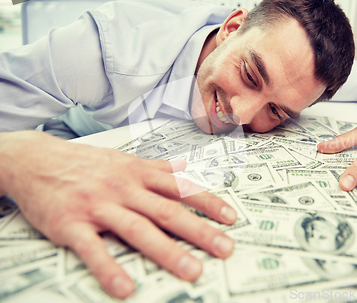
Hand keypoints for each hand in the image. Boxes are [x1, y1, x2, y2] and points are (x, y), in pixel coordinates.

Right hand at [0, 131, 236, 298]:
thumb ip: (157, 167)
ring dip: (167, 251)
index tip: (231, 218)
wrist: (34, 160)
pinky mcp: (70, 224)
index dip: (208, 202)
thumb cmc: (85, 163)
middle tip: (225, 249)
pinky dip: (109, 269)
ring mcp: (98, 205)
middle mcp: (123, 188)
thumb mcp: (124, 158)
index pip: (180, 187)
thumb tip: (186, 167)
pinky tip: (125, 289)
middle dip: (199, 231)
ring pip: (138, 229)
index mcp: (137, 172)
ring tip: (191, 271)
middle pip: (167, 211)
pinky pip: (92, 249)